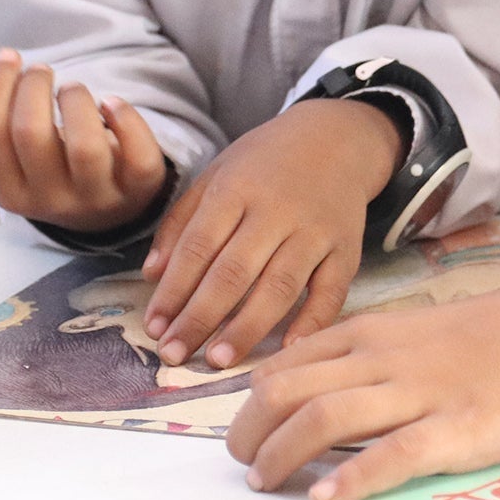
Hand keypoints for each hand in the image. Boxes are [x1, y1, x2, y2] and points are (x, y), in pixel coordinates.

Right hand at [0, 50, 165, 234]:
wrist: (107, 210)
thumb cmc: (54, 169)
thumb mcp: (18, 162)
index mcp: (10, 193)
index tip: (10, 57)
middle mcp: (51, 201)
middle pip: (30, 134)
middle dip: (34, 85)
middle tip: (41, 70)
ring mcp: (97, 198)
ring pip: (85, 147)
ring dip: (76, 99)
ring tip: (73, 88)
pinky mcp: (137, 189)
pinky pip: (137, 154)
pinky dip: (126, 117)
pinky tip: (111, 104)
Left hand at [139, 98, 402, 370]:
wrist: (336, 138)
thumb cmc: (265, 162)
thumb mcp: (216, 173)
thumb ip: (181, 222)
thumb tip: (152, 276)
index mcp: (236, 188)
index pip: (199, 246)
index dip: (175, 290)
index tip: (155, 327)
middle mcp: (276, 210)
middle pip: (233, 272)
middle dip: (200, 317)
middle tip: (175, 354)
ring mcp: (315, 231)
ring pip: (278, 286)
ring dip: (247, 327)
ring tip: (218, 360)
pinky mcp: (347, 248)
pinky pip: (331, 291)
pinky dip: (312, 322)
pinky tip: (288, 350)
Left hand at [227, 272, 499, 499]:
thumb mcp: (427, 330)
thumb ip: (379, 355)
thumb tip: (331, 386)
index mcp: (377, 332)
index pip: (288, 360)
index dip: (252, 397)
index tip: (242, 426)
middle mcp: (387, 358)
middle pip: (289, 388)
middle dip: (251, 428)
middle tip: (241, 462)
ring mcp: (421, 392)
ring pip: (325, 417)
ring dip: (281, 453)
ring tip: (263, 483)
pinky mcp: (458, 429)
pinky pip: (392, 454)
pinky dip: (351, 478)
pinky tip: (325, 497)